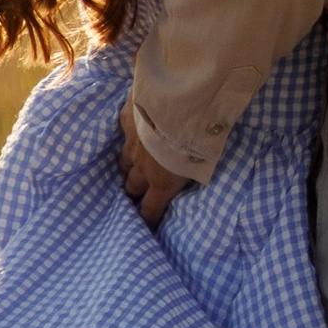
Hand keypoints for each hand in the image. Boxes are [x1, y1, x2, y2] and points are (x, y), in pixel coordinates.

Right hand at [118, 100, 192, 226]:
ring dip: (130, 165)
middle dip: (134, 190)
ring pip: (124, 161)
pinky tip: (135, 128)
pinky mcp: (127, 120)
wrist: (177, 103)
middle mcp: (143, 167)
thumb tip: (193, 175)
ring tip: (134, 163)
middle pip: (132, 186)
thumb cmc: (197, 137)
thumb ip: (191, 172)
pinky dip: (130, 134)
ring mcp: (131, 143)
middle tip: (137, 191)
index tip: (147, 224)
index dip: (148, 219)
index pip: (150, 209)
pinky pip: (125, 132)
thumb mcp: (203, 162)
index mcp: (162, 182)